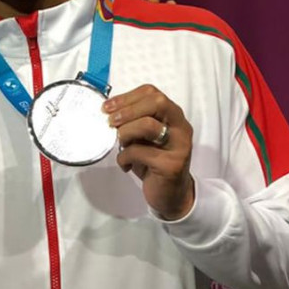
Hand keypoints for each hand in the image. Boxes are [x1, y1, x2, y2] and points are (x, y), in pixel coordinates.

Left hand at [103, 84, 193, 219]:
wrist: (172, 194)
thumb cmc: (155, 162)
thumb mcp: (144, 138)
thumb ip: (134, 122)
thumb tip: (108, 111)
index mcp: (173, 116)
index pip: (152, 93)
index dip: (126, 97)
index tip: (107, 107)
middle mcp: (181, 128)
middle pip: (156, 103)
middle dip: (127, 110)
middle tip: (110, 122)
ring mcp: (179, 146)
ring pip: (148, 125)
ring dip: (126, 132)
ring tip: (121, 144)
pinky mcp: (172, 165)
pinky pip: (141, 152)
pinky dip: (124, 157)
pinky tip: (126, 164)